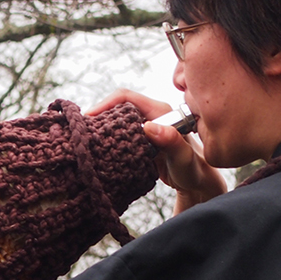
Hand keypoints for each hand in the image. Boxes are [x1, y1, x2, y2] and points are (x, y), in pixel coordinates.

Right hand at [89, 89, 226, 214]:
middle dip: (98, 116)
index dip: (105, 104)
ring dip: (101, 128)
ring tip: (86, 140)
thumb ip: (171, 142)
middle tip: (82, 131)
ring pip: (116, 120)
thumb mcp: (183, 158)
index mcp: (160, 112)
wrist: (197, 182)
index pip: (126, 97)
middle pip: (117, 107)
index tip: (89, 117)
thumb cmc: (194, 170)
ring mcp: (144, 127)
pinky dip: (107, 139)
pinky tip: (99, 149)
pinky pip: (119, 134)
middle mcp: (151, 116)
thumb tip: (149, 127)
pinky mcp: (139, 139)